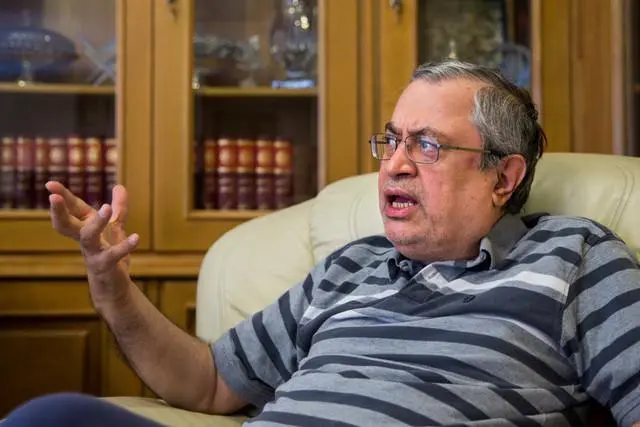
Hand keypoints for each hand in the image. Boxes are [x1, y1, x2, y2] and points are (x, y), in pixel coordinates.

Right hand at [47, 181, 139, 307]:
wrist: (113, 286)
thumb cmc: (109, 254)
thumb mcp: (115, 227)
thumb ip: (119, 208)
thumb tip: (119, 186)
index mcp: (85, 227)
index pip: (71, 209)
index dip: (61, 196)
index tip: (49, 183)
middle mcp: (84, 239)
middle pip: (66, 224)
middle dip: (59, 211)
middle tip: (53, 197)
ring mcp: (93, 253)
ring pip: (88, 237)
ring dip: (96, 223)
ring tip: (106, 208)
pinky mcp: (106, 265)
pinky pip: (113, 255)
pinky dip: (125, 246)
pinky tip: (136, 237)